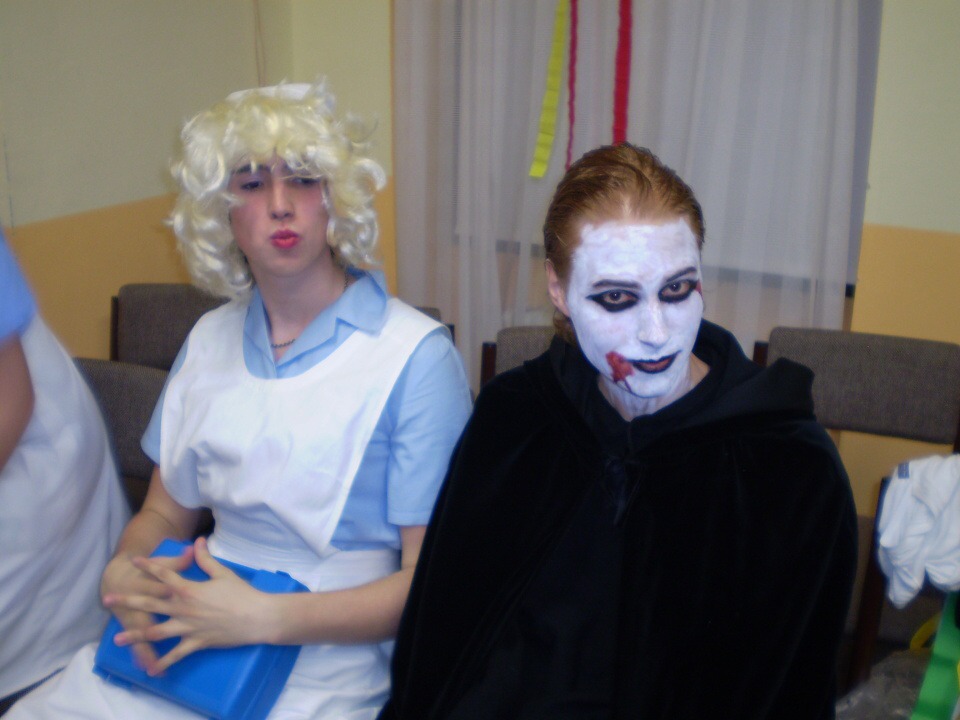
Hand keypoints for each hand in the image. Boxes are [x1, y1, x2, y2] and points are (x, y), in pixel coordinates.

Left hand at [103, 537, 272, 675]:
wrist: (256, 617)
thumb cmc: (241, 593)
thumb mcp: (223, 573)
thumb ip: (206, 559)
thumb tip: (198, 542)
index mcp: (189, 589)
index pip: (164, 575)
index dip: (148, 567)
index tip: (133, 561)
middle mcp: (184, 608)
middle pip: (150, 603)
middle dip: (127, 601)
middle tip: (108, 600)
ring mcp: (188, 627)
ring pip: (156, 631)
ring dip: (135, 635)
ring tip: (117, 639)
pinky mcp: (196, 642)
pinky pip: (176, 655)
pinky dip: (163, 663)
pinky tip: (151, 670)